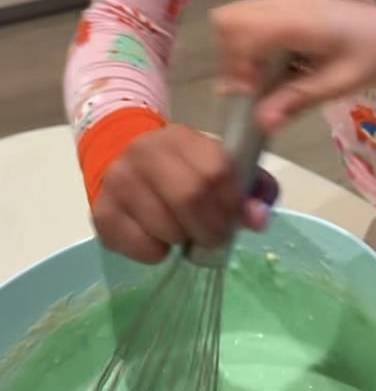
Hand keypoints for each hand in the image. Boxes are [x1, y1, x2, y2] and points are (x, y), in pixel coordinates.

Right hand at [92, 123, 278, 263]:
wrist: (123, 162)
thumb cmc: (182, 170)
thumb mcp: (218, 167)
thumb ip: (249, 189)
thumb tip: (258, 219)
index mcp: (180, 137)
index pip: (216, 170)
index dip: (232, 202)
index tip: (235, 217)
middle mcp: (144, 152)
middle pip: (190, 197)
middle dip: (211, 227)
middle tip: (214, 236)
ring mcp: (119, 181)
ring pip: (166, 227)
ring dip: (183, 240)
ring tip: (183, 232)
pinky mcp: (102, 213)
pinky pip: (141, 247)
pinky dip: (158, 253)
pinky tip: (157, 238)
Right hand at [211, 0, 375, 130]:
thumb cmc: (370, 58)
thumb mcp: (337, 85)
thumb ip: (296, 100)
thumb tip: (261, 123)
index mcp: (296, 19)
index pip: (240, 33)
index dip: (236, 68)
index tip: (251, 96)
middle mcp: (282, 2)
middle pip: (227, 21)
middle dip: (231, 59)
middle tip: (254, 88)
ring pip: (233, 20)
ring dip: (239, 54)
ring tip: (267, 80)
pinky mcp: (282, 3)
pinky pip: (249, 20)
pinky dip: (250, 46)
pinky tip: (278, 67)